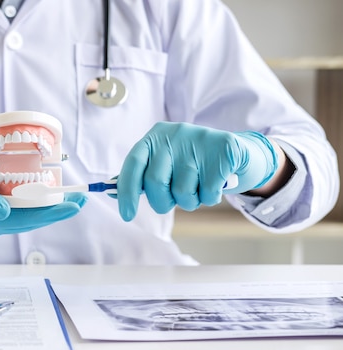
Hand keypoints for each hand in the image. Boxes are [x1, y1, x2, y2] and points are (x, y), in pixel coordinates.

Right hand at [0, 148, 85, 238]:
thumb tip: (5, 210)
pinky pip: (9, 213)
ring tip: (67, 198)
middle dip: (53, 211)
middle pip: (24, 222)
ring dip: (44, 209)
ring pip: (18, 219)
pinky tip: (42, 197)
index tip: (70, 203)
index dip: (47, 212)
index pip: (18, 219)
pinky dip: (28, 206)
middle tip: (80, 199)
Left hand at [117, 122, 277, 220]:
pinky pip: (208, 194)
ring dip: (190, 201)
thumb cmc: (192, 163)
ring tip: (198, 187)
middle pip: (155, 183)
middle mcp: (174, 135)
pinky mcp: (223, 151)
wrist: (237, 152)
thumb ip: (141, 176)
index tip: (127, 215)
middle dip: (162, 202)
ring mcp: (199, 140)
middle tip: (173, 200)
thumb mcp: (164, 163)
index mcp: (155, 137)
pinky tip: (215, 185)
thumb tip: (112, 193)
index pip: (133, 164)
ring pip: (183, 192)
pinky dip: (210, 198)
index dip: (126, 191)